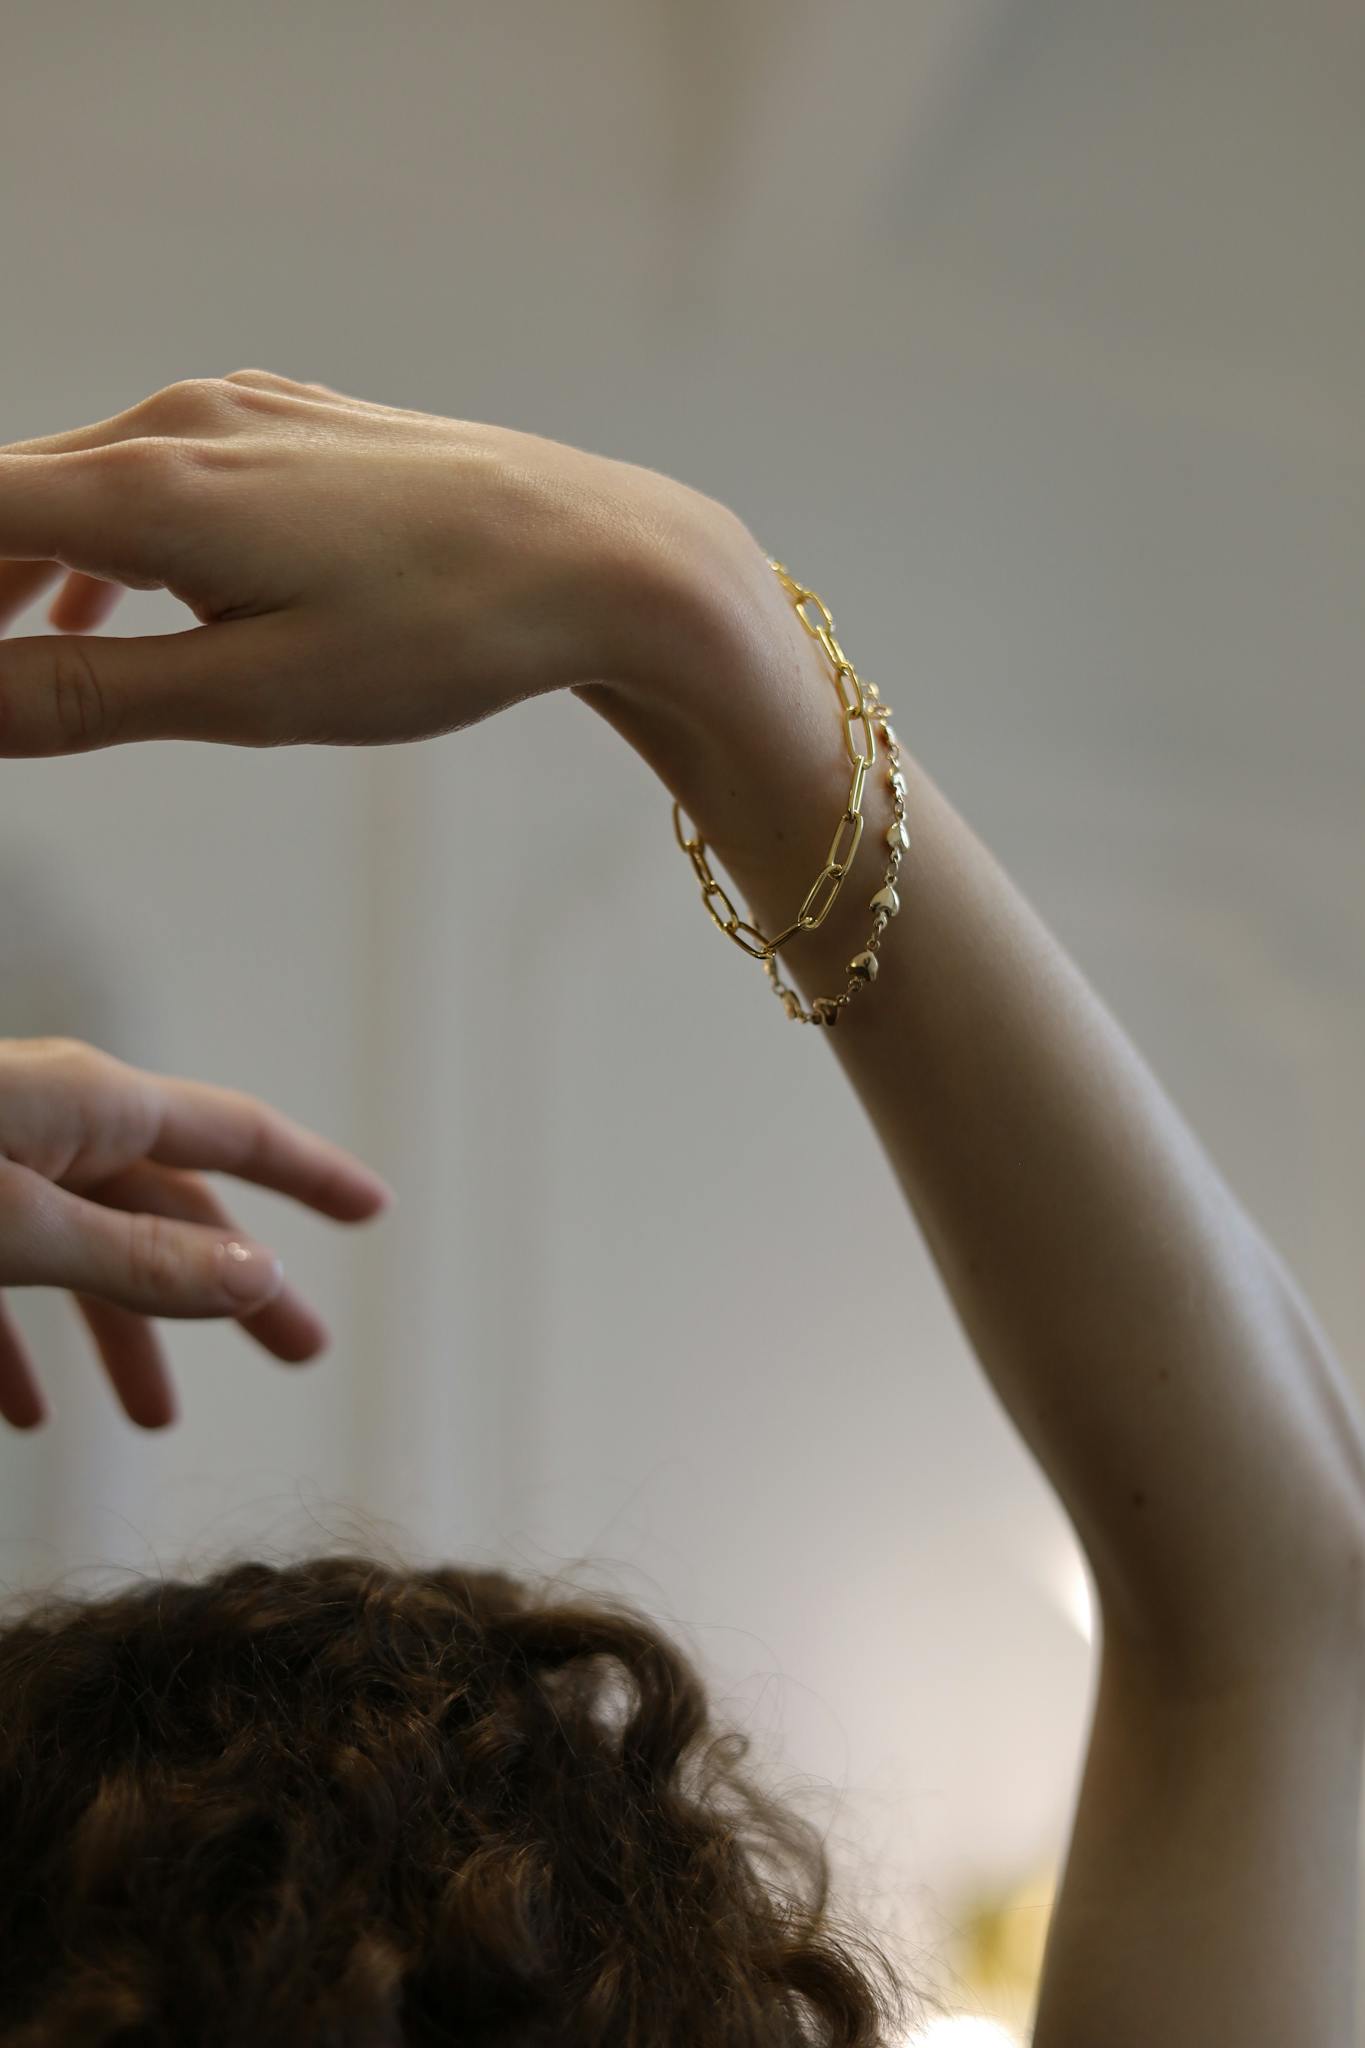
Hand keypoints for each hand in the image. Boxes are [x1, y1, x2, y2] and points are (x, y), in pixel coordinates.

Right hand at [0, 369, 717, 752]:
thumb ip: (84, 693)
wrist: (602, 558)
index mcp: (150, 486)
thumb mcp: (253, 692)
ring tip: (10, 661)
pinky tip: (108, 608)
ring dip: (24, 570)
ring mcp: (241, 414)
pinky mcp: (291, 428)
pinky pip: (156, 475)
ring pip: (80, 484)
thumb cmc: (443, 634)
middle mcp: (179, 421)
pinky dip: (105, 544)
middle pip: (8, 499)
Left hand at [0, 1037, 390, 1428]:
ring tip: (155, 1418)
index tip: (373, 1205)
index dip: (312, 1174)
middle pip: (171, 1212)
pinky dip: (23, 1346)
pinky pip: (6, 1272)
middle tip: (300, 1350)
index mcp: (91, 1104)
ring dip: (126, 1334)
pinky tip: (28, 1410)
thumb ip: (132, 1256)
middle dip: (234, 1290)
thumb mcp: (14, 1227)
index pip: (236, 1136)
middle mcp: (53, 1122)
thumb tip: (260, 1274)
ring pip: (86, 1252)